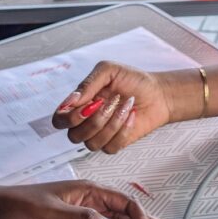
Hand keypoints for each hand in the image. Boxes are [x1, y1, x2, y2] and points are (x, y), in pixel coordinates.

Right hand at [51, 61, 178, 153]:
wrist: (158, 93)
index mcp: (80, 103)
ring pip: (91, 144)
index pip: (59, 120)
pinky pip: (109, 147)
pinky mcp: (115, 143)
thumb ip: (88, 83)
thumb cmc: (133, 80)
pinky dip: (123, 131)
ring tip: (125, 106)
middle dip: (94, 120)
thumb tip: (71, 100)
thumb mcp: (109, 71)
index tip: (90, 103)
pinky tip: (131, 116)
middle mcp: (86, 121)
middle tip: (110, 102)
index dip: (69, 117)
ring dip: (111, 124)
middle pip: (73, 135)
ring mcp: (100, 134)